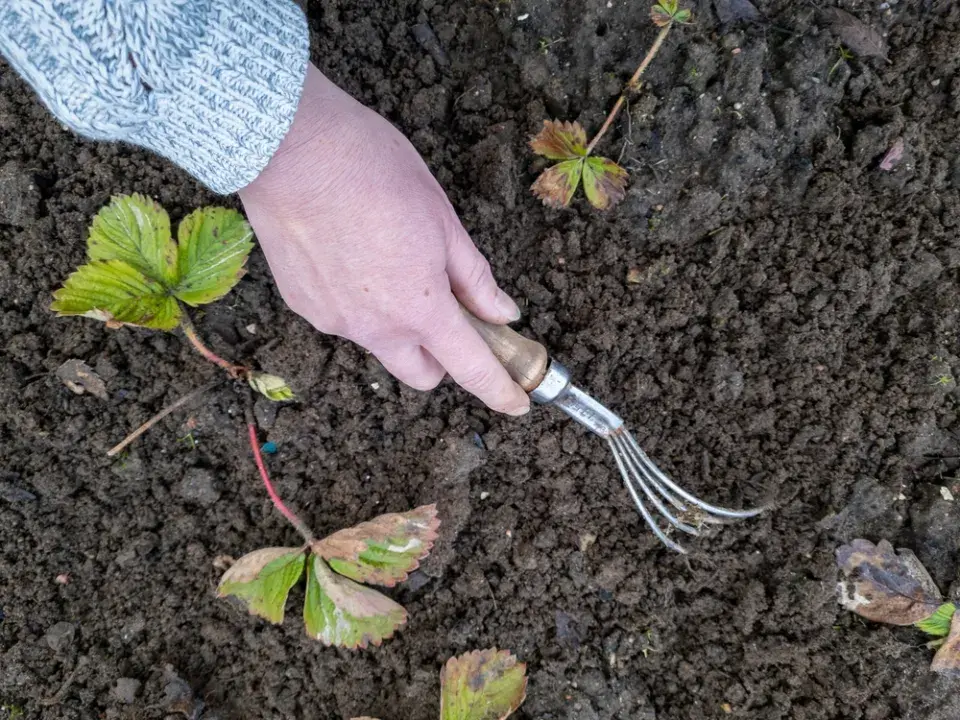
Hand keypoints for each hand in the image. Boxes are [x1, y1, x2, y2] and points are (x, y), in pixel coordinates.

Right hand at [238, 64, 529, 415]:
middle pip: (420, 373)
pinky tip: (349, 252)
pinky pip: (343, 317)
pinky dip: (356, 300)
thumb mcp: (443, 220)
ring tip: (386, 258)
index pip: (470, 368)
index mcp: (420, 308)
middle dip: (441, 358)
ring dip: (394, 321)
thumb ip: (474, 278)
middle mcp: (374, 328)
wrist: (291, 148)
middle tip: (447, 314)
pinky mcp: (302, 304)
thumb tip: (501, 312)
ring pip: (379, 341)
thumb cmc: (373, 172)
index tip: (517, 402)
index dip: (500, 390)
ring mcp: (333, 320)